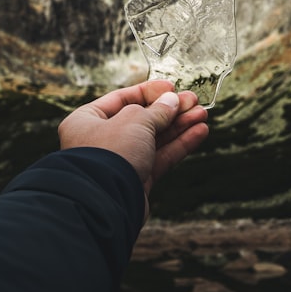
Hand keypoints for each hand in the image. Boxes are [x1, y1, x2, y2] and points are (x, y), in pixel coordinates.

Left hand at [58, 80, 208, 217]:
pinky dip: (180, 145)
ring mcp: (120, 162)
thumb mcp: (135, 121)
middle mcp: (101, 140)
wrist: (105, 203)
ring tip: (203, 114)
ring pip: (155, 139)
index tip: (172, 88)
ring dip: (180, 126)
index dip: (150, 92)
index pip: (122, 99)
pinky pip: (160, 158)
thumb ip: (156, 110)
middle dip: (171, 110)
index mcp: (87, 120)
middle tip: (194, 101)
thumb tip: (172, 101)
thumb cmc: (110, 154)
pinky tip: (199, 132)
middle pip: (142, 119)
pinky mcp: (136, 180)